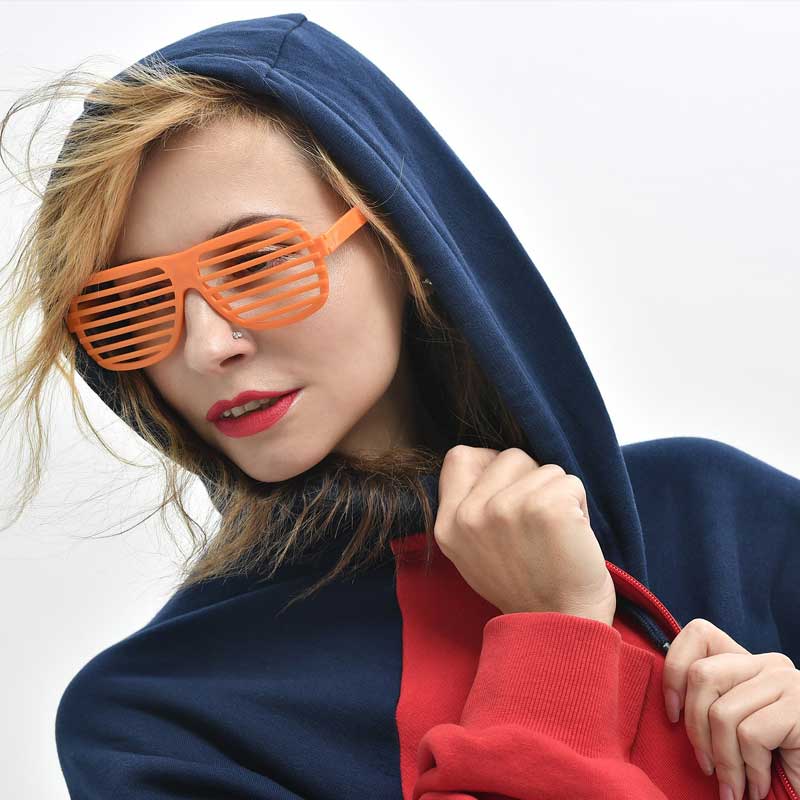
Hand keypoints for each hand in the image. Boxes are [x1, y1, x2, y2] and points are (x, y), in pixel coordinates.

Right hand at [433, 445, 615, 624]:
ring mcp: (507, 509)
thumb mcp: (473, 552)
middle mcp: (471, 514)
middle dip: (532, 480)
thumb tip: (490, 462)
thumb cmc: (525, 587)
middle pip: (510, 457)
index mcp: (449, 525)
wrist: (559, 628)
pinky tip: (572, 537)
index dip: (490, 464)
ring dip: (559, 495)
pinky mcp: (546, 509)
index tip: (509, 490)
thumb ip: (471, 508)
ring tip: (555, 534)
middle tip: (538, 523)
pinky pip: (571, 482)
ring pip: (546, 468)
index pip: (459, 457)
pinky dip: (580, 506)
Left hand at [662, 617, 799, 799]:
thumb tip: (668, 703)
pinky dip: (749, 770)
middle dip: (695, 727)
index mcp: (748, 662)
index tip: (672, 715)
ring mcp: (786, 682)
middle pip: (701, 675)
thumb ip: (710, 702)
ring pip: (722, 713)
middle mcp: (768, 664)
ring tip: (733, 787)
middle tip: (706, 765)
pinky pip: (750, 735)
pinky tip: (757, 787)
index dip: (674, 671)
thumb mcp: (735, 724)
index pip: (699, 634)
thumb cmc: (773, 761)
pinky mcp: (799, 708)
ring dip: (724, 761)